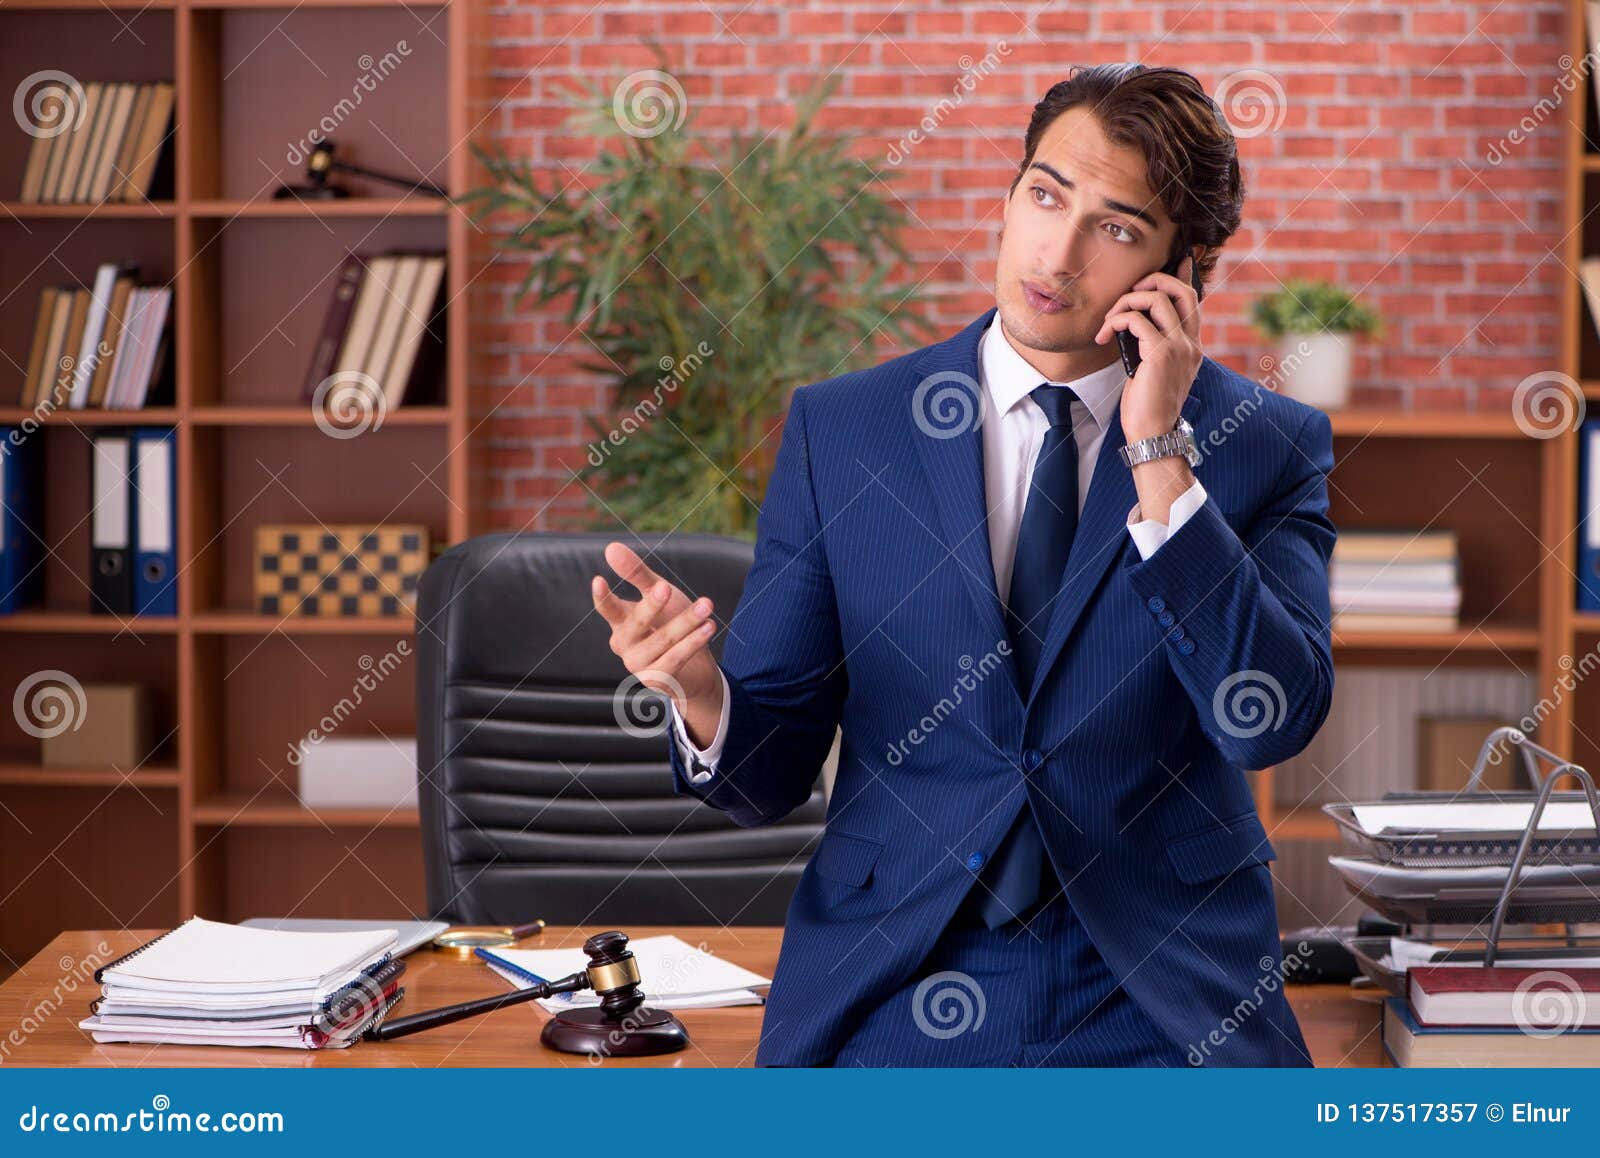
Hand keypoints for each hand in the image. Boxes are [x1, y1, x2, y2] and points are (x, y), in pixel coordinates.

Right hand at [592, 541, 724, 746]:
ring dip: (686, 622)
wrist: (695, 668)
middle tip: (665, 587)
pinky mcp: (657, 679)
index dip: (603, 597)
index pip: (608, 608)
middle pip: (636, 623)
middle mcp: (624, 644)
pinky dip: (693, 642)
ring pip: (661, 640)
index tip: (599, 580)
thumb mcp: (658, 594)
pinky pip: (675, 658)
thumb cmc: (671, 623)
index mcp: (621, 622)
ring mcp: (638, 664)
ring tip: (707, 605)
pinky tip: (709, 627)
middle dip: (651, 605)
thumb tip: (611, 547)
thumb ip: (637, 574)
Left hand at [1094, 254, 1202, 442]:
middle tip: (1127, 293)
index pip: (1192, 300)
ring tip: (1108, 322)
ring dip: (1125, 302)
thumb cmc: (1148, 406)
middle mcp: (1190, 343)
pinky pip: (1136, 320)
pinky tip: (1104, 336)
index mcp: (1191, 346)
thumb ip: (1153, 346)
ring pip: (1155, 299)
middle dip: (1150, 280)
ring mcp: (1179, 347)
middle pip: (1179, 289)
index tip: (1180, 259)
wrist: (1153, 433)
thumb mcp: (1153, 371)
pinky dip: (1116, 321)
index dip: (1184, 276)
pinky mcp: (1161, 354)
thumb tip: (1138, 325)